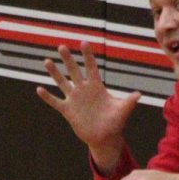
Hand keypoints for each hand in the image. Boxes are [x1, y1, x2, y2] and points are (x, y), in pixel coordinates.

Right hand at [36, 42, 140, 168]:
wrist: (105, 137)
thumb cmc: (115, 122)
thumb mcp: (122, 111)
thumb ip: (129, 101)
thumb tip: (139, 94)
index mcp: (97, 87)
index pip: (91, 68)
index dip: (88, 56)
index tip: (84, 43)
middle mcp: (84, 90)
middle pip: (74, 71)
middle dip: (68, 60)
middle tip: (62, 46)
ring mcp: (74, 99)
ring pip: (63, 83)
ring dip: (55, 73)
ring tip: (47, 61)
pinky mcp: (68, 111)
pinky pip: (56, 102)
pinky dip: (48, 97)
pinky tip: (39, 89)